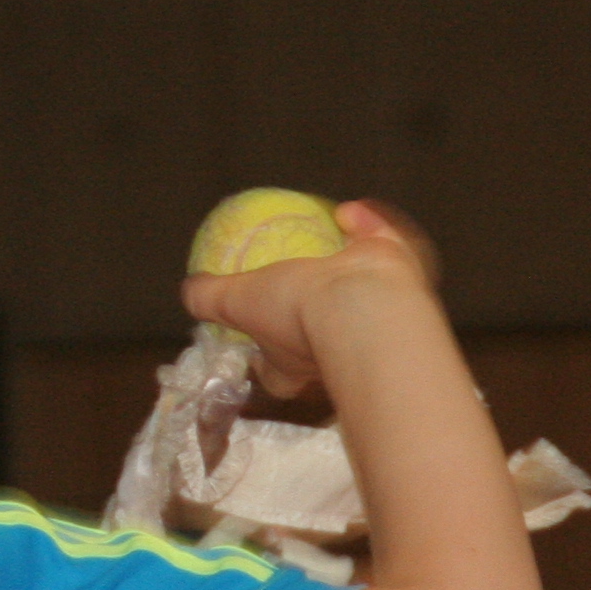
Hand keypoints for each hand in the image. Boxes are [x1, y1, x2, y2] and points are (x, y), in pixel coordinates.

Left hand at [179, 198, 439, 397]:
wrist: (363, 304)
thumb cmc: (296, 313)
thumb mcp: (237, 303)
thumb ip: (209, 300)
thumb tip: (189, 292)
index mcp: (297, 363)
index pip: (277, 376)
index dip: (266, 367)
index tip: (257, 355)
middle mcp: (338, 347)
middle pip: (322, 344)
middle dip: (316, 321)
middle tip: (305, 293)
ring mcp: (376, 317)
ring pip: (365, 297)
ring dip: (351, 270)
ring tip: (335, 241)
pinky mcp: (402, 280)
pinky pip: (383, 250)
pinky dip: (368, 230)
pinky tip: (351, 213)